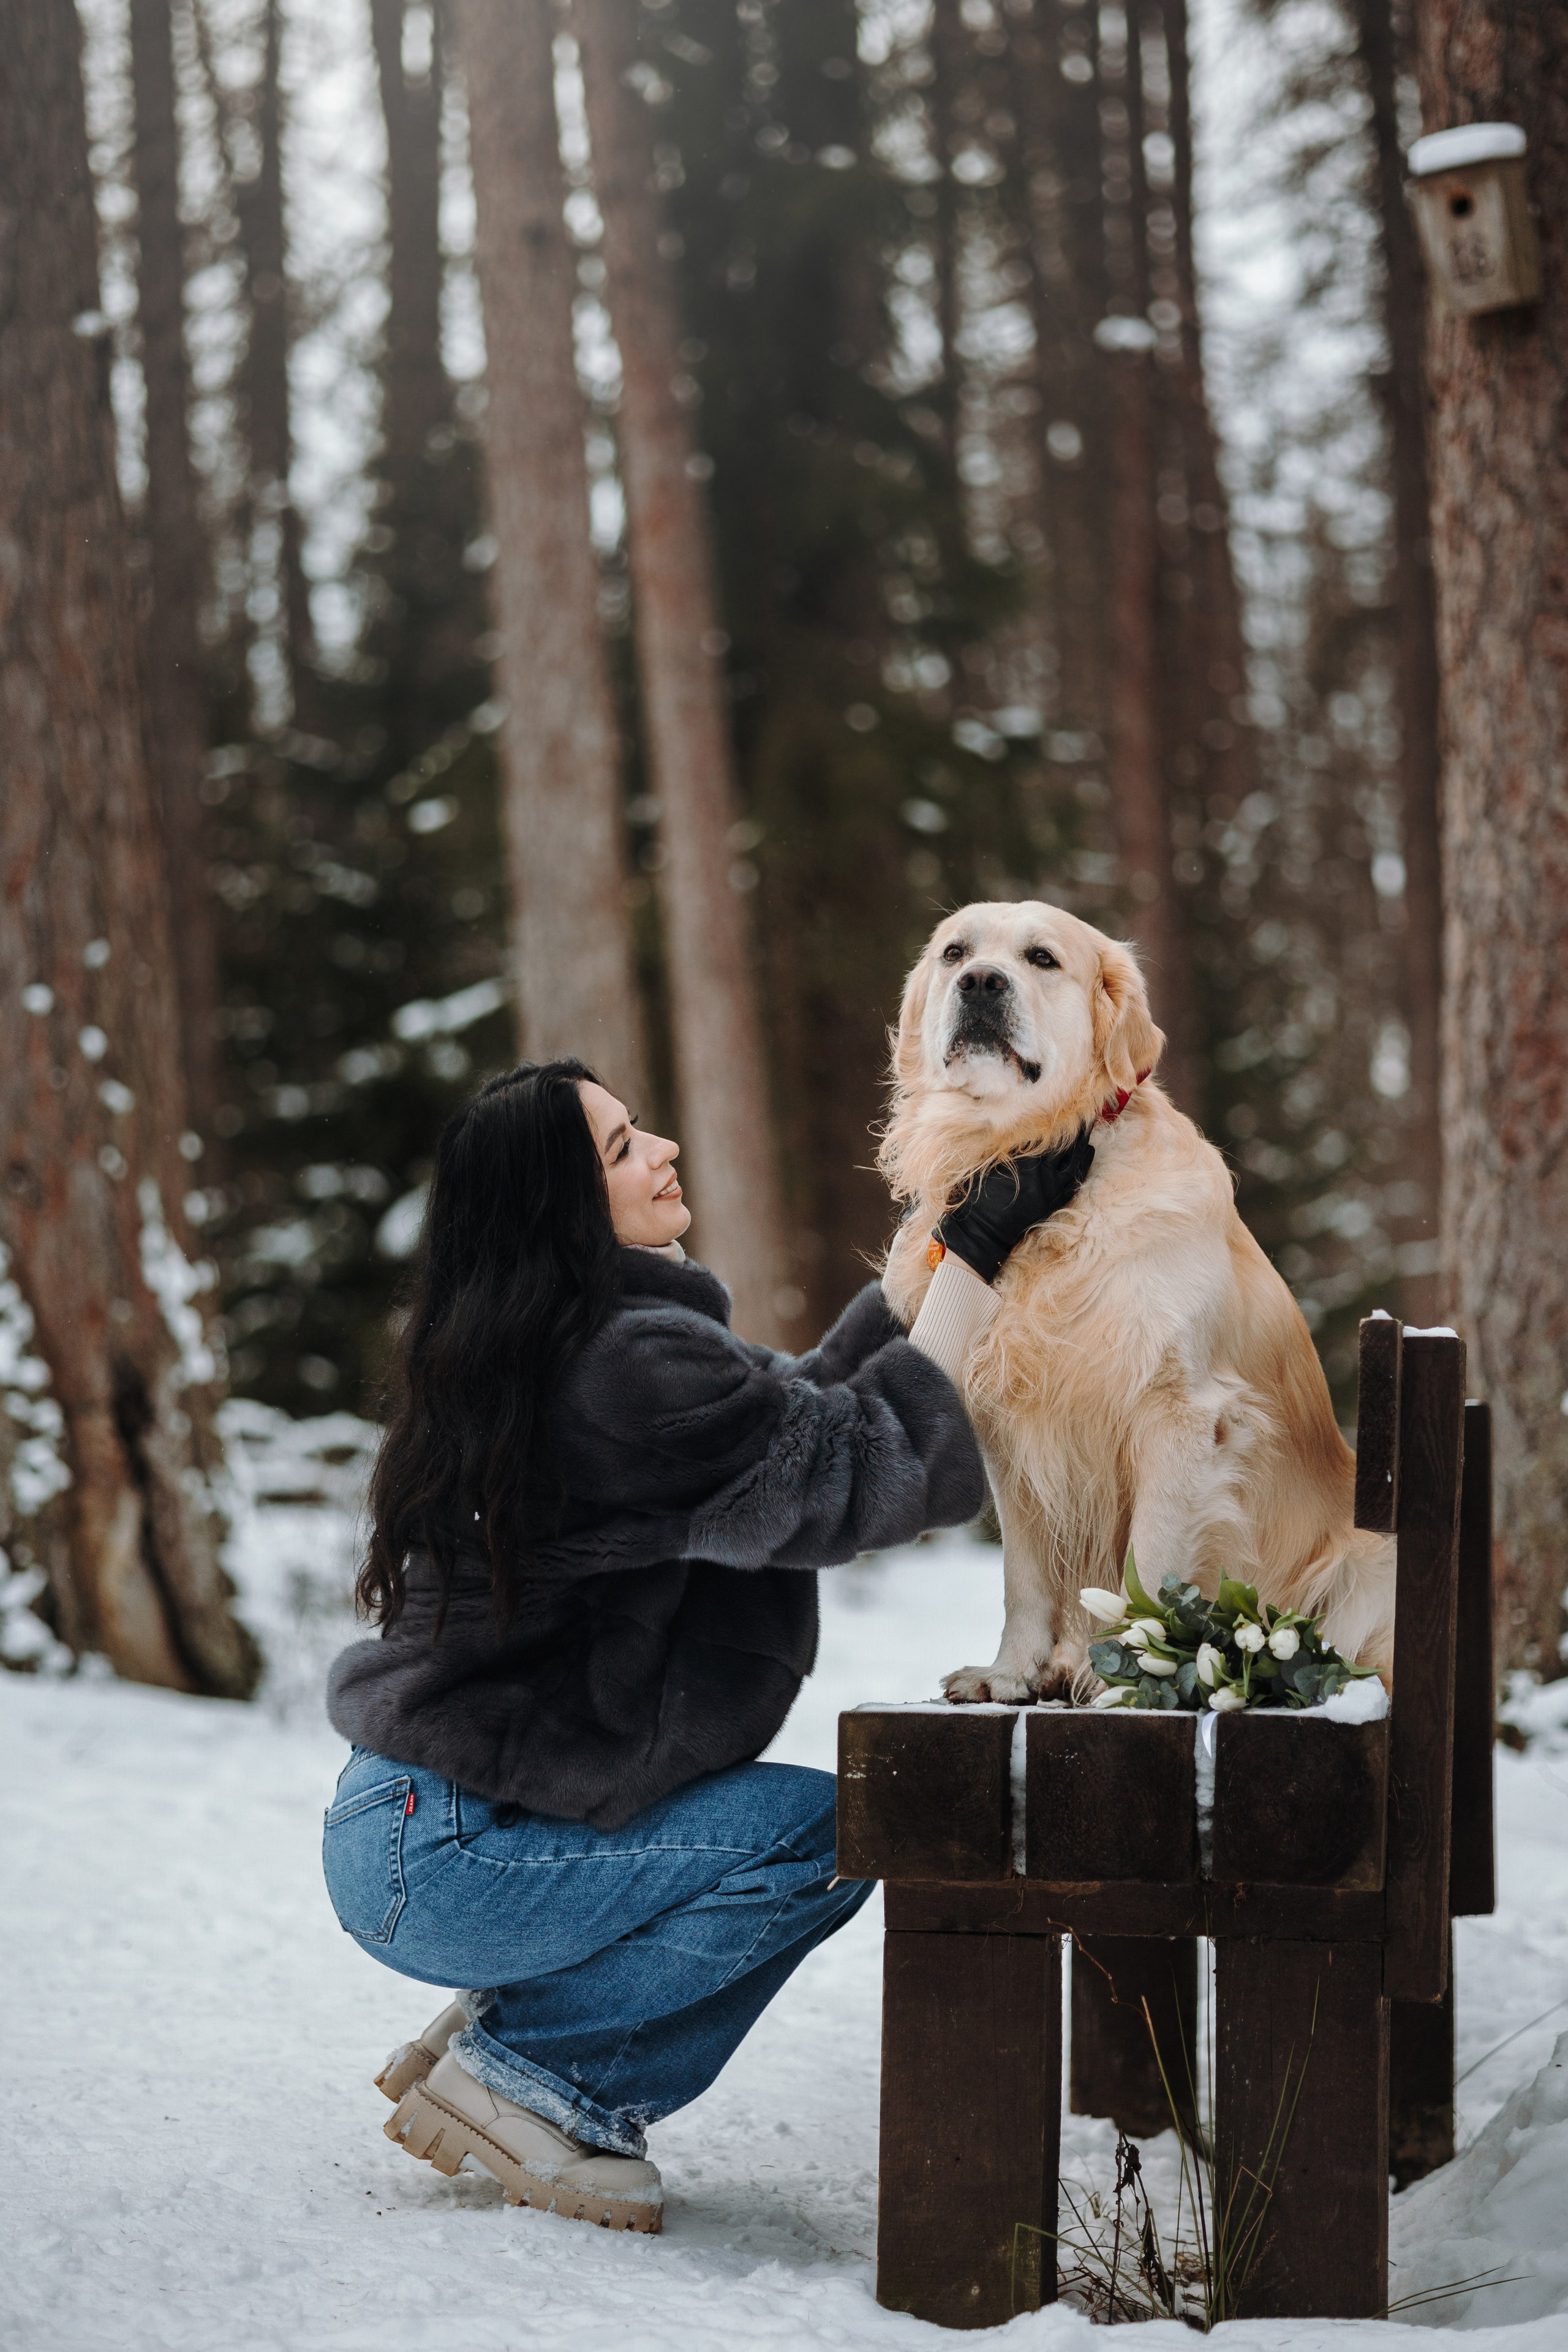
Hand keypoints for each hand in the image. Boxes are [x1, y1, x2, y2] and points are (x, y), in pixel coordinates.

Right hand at [936, 1127, 1094, 1283]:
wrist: (982, 1231)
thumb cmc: (979, 1196)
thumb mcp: (990, 1164)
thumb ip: (1010, 1147)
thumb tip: (1024, 1126)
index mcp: (1026, 1163)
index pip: (1049, 1133)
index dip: (1059, 1118)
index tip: (1065, 1105)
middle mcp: (1043, 1174)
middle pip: (1067, 1145)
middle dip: (1077, 1127)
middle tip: (1084, 1112)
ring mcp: (1051, 1189)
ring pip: (1075, 1161)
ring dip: (1082, 1144)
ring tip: (1088, 1129)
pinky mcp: (1054, 1201)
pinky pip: (1075, 1179)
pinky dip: (1082, 1164)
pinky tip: (1086, 1154)